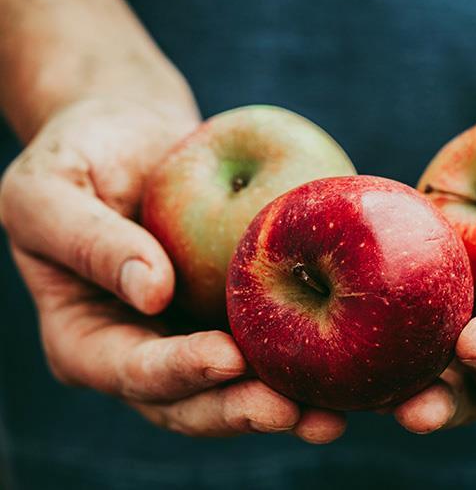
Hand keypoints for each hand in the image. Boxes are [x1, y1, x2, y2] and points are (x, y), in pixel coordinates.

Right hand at [0, 98, 345, 441]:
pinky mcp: (235, 314)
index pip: (131, 370)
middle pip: (191, 401)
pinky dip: (307, 359)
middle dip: (241, 410)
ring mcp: (192, 337)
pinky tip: (349, 365)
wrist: (130, 135)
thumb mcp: (49, 190)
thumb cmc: (77, 156)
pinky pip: (271, 342)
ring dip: (285, 405)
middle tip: (293, 412)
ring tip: (332, 416)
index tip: (226, 357)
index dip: (178, 371)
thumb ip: (89, 242)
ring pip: (238, 387)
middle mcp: (143, 352)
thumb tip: (151, 292)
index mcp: (87, 340)